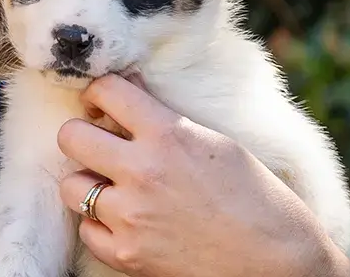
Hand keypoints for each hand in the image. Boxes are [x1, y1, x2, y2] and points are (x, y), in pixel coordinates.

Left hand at [55, 74, 349, 276]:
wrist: (279, 264)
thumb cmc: (260, 201)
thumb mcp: (219, 144)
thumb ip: (168, 122)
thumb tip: (128, 95)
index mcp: (169, 134)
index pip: (105, 90)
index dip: (99, 93)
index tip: (104, 104)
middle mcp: (142, 171)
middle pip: (70, 137)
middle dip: (83, 136)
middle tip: (101, 146)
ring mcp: (129, 215)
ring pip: (71, 186)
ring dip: (88, 184)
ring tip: (115, 188)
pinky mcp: (125, 254)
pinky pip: (86, 229)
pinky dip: (101, 225)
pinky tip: (127, 222)